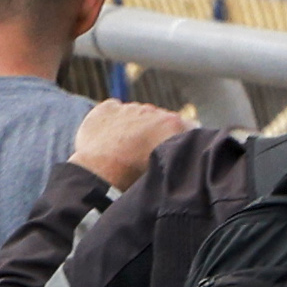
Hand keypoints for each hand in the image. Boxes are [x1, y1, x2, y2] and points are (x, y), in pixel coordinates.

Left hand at [67, 97, 191, 188]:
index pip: (186, 128)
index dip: (177, 141)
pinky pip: (115, 110)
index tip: (168, 154)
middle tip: (143, 155)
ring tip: (123, 150)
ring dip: (134, 127)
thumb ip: (175, 157)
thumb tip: (176, 158)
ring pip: (137, 114)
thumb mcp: (165, 172)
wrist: (101, 175)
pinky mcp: (107, 108)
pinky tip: (109, 139)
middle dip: (154, 133)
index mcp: (173, 124)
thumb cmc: (135, 178)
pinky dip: (114, 120)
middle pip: (159, 120)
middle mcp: (153, 111)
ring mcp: (129, 108)